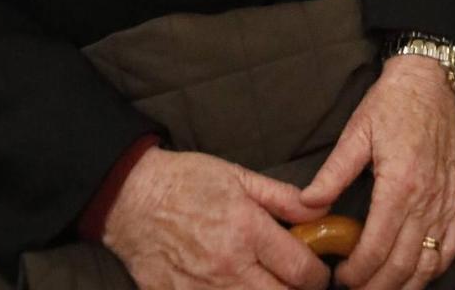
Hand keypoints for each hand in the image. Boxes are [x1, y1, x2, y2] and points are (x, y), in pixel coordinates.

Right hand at [104, 145, 322, 289]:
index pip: (300, 270)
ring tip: (267, 284)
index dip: (318, 276)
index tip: (318, 273)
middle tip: (295, 282)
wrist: (133, 199)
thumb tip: (321, 210)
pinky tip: (237, 289)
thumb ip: (283, 198)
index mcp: (247, 230)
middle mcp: (229, 267)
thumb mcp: (239, 176)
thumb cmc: (188, 181)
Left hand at [300, 55, 454, 287]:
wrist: (430, 80)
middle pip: (402, 265)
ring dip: (405, 286)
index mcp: (399, 184)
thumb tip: (306, 205)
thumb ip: (332, 172)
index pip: (375, 248)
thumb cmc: (391, 103)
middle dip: (376, 288)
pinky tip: (417, 274)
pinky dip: (435, 269)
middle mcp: (426, 199)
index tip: (339, 277)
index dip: (355, 273)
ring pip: (429, 264)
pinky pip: (451, 246)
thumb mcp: (356, 131)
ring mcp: (445, 202)